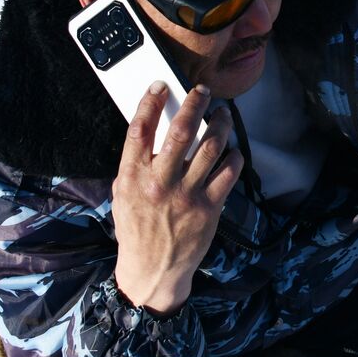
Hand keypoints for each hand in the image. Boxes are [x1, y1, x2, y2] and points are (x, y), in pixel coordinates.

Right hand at [112, 82, 243, 315]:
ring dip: (220, 124)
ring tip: (222, 114)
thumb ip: (134, 166)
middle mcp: (160, 183)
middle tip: (203, 90)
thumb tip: (149, 132)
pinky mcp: (210, 208)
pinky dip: (233, 155)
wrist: (153, 271)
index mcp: (133, 178)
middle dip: (194, 104)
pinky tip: (231, 149)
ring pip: (211, 147)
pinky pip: (229, 172)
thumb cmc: (136, 229)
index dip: (150, 103)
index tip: (161, 85)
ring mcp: (187, 195)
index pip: (139, 131)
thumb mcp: (123, 195)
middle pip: (180, 132)